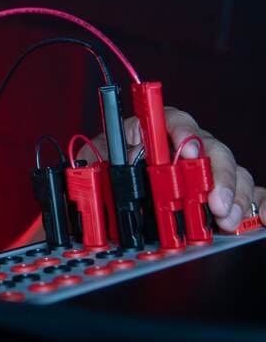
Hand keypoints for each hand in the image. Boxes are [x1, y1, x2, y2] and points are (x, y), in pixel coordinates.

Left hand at [90, 106, 263, 232]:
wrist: (99, 201)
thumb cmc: (99, 174)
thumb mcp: (92, 161)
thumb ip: (104, 153)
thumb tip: (123, 149)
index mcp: (152, 132)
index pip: (172, 120)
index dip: (182, 132)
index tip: (185, 152)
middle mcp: (184, 147)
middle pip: (212, 149)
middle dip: (218, 176)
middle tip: (216, 203)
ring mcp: (205, 170)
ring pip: (233, 172)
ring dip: (235, 196)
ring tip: (226, 221)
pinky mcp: (219, 192)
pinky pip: (249, 192)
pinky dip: (258, 204)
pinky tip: (260, 218)